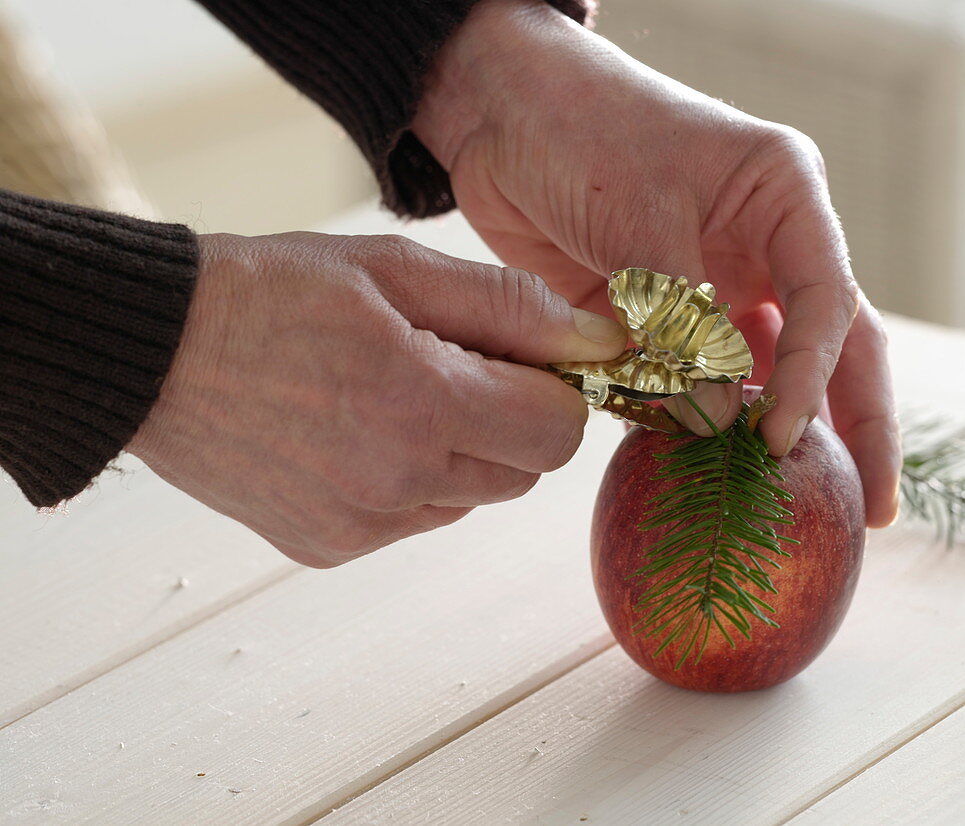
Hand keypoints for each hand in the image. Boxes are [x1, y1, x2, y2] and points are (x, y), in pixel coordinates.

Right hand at [128, 232, 624, 566]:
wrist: (155, 351)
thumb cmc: (274, 292)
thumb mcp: (396, 269)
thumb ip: (511, 307)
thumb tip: (602, 343)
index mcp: (420, 405)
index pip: (560, 431)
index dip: (557, 389)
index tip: (525, 358)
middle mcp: (397, 482)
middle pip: (525, 472)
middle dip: (512, 419)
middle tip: (449, 365)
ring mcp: (360, 525)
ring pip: (473, 497)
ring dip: (462, 451)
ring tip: (392, 393)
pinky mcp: (328, 548)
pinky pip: (415, 519)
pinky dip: (411, 480)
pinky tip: (355, 431)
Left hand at [413, 0, 900, 526]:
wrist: (499, 116)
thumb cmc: (578, 129)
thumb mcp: (639, 216)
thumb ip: (681, 320)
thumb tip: (720, 423)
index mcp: (783, 198)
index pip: (828, 300)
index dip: (815, 377)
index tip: (781, 438)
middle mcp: (761, 247)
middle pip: (831, 346)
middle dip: (856, 427)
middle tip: (875, 511)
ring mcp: (710, 285)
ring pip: (758, 374)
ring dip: (766, 434)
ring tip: (781, 505)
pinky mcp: (657, 316)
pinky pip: (686, 381)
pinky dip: (689, 423)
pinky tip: (696, 469)